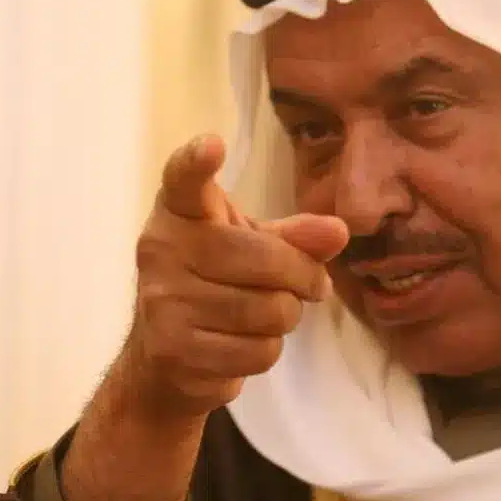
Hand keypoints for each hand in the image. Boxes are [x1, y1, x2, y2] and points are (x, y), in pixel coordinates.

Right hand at [126, 134, 347, 418]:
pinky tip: (247, 341)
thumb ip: (295, 236)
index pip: (183, 180)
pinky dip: (268, 349)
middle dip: (303, 277)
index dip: (197, 162)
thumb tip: (338, 232)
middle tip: (310, 285)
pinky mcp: (175, 350)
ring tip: (269, 313)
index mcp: (179, 212)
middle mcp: (162, 250)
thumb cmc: (215, 282)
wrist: (165, 354)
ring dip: (286, 316)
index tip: (212, 145)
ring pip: (270, 310)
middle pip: (265, 260)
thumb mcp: (252, 246)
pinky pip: (259, 351)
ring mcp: (164, 302)